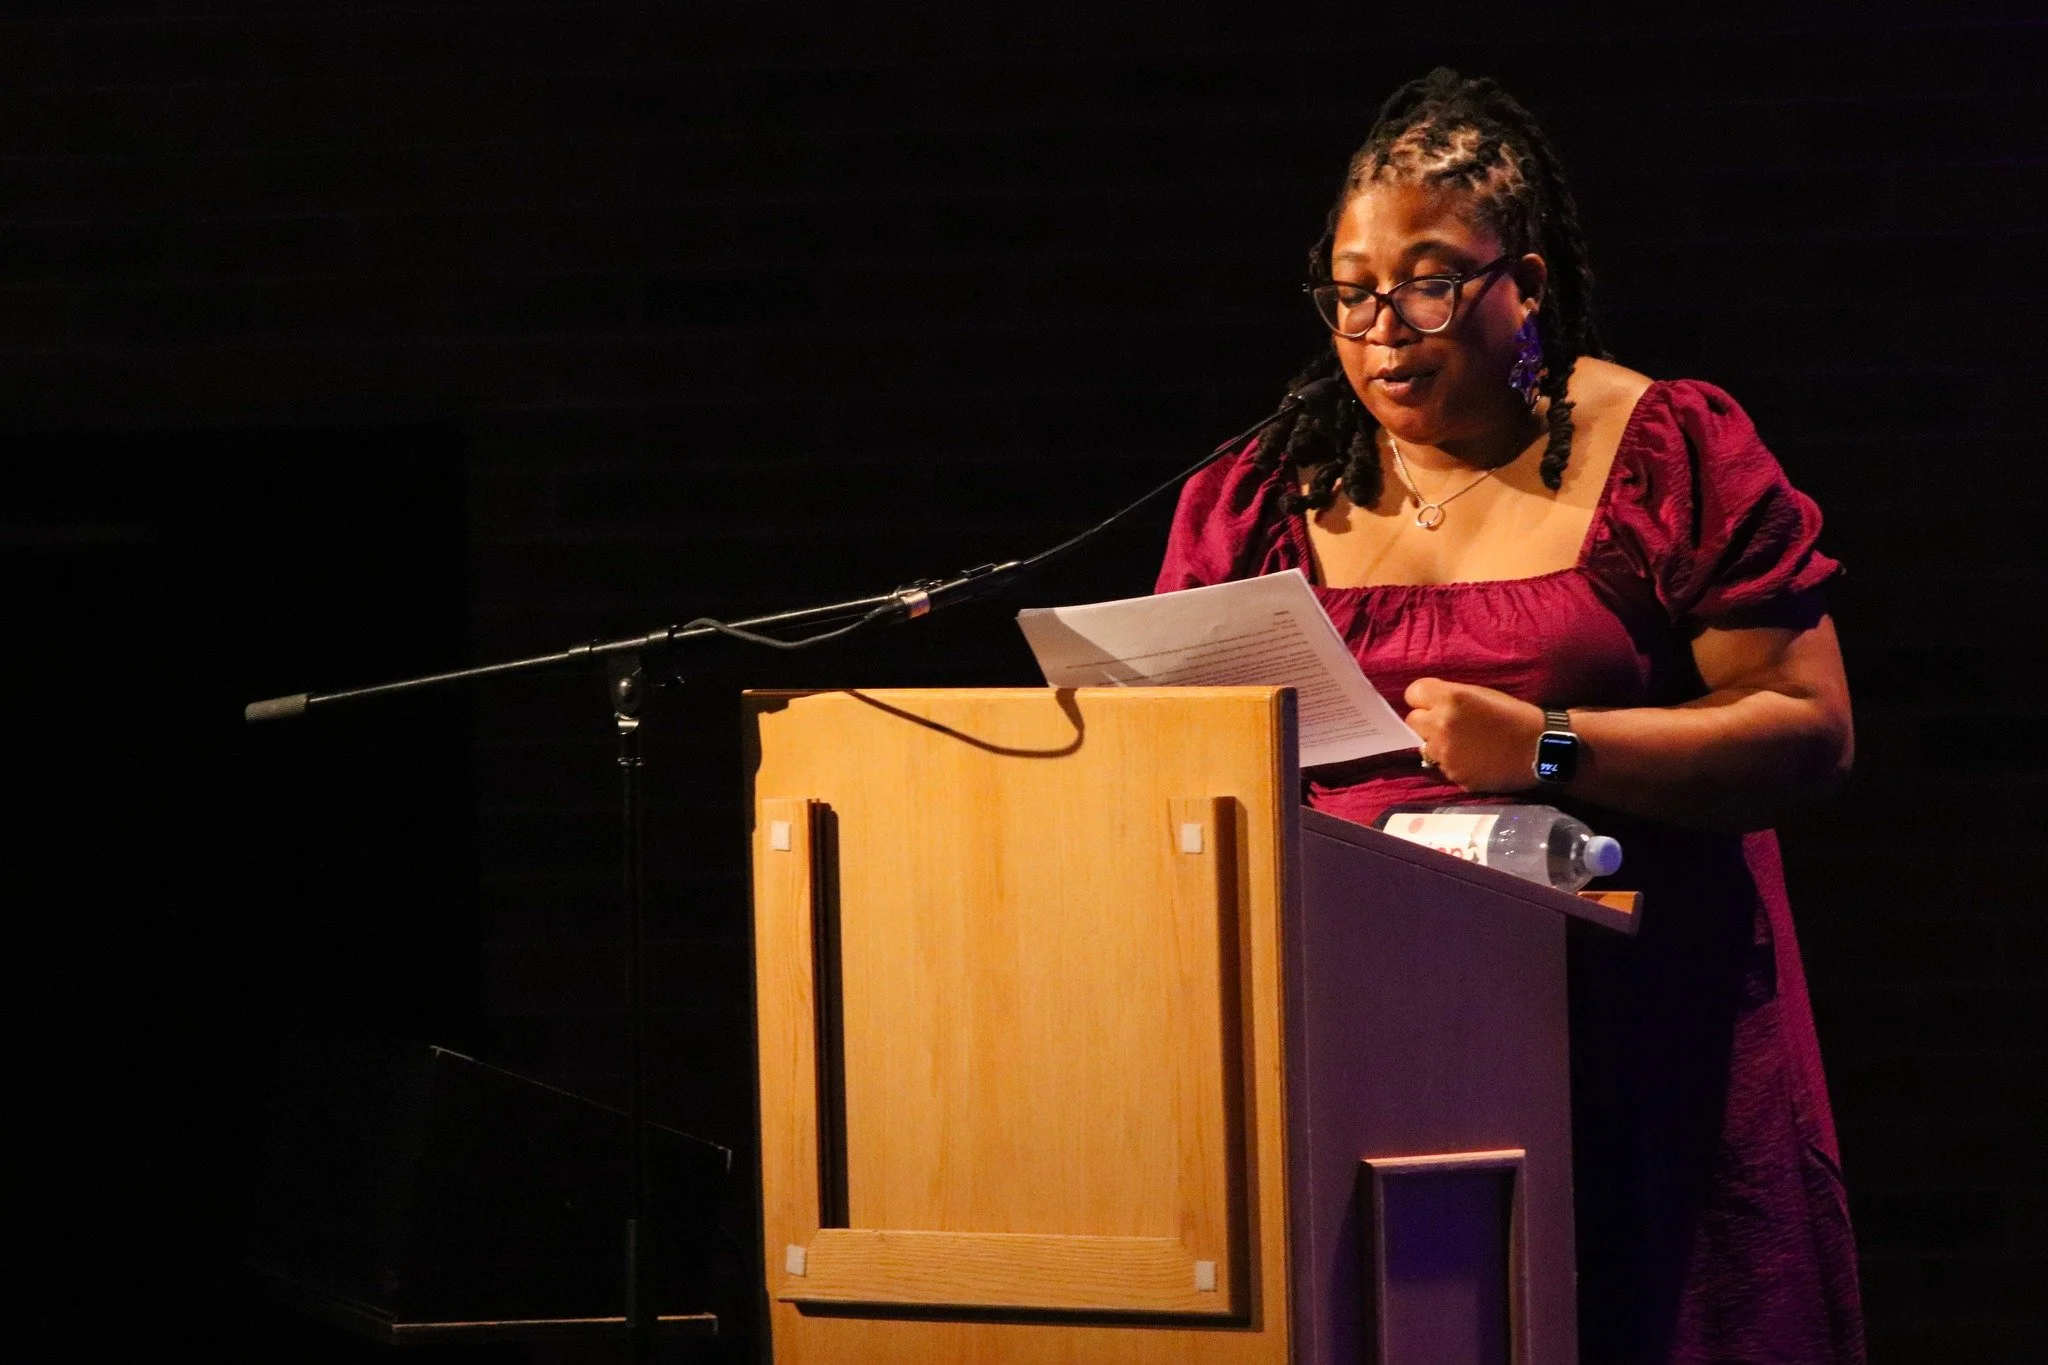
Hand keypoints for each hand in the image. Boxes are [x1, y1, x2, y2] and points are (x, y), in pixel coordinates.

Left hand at [1403, 678, 1546, 792]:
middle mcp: (1441, 726)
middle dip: (1427, 720)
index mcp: (1450, 700)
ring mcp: (1446, 755)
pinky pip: (1443, 766)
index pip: (1412, 693)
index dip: (1424, 698)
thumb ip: (1450, 697)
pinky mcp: (1455, 776)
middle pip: (1412, 721)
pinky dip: (1453, 762)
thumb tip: (1427, 703)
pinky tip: (1474, 759)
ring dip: (1437, 743)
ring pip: (1425, 746)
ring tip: (1464, 743)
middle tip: (1450, 723)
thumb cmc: (1515, 715)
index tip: (1435, 702)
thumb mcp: (1481, 694)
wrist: (1541, 748)